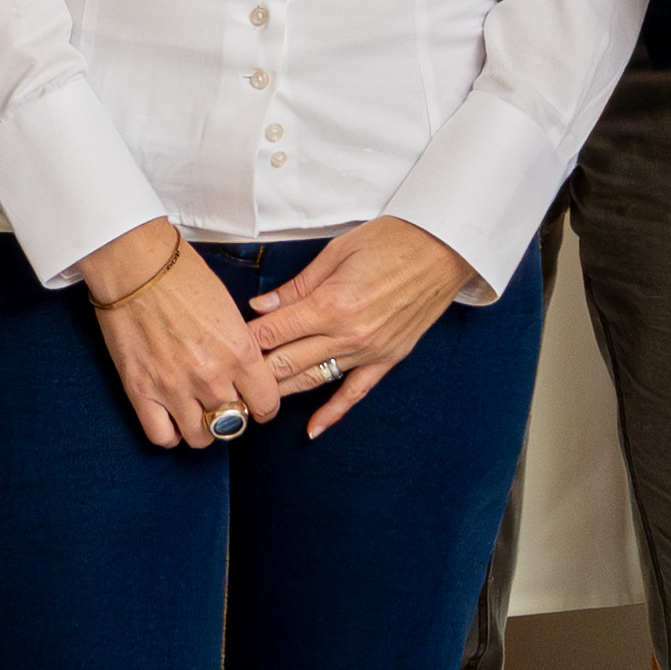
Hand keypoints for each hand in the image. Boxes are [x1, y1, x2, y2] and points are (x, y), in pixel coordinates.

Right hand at [77, 226, 281, 453]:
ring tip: (196, 411)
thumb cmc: (183, 276)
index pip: (266, 405)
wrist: (136, 265)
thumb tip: (243, 373)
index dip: (261, 406)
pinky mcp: (141, 390)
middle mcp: (211, 377)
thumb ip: (240, 348)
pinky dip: (170, 433)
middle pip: (234, 424)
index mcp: (240, 352)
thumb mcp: (229, 310)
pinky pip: (162, 436)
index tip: (253, 401)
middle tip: (222, 402)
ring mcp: (174, 388)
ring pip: (201, 438)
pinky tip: (171, 418)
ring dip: (202, 428)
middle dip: (232, 415)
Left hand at [243, 216, 492, 437]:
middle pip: (286, 362)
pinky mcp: (388, 359)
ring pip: (313, 380)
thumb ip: (297, 287)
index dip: (245, 338)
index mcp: (331, 304)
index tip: (225, 343)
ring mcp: (369, 351)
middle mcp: (348, 335)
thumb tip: (261, 307)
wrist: (445, 248)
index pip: (272, 332)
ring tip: (253, 401)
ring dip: (281, 391)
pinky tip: (313, 429)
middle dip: (254, 370)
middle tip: (229, 378)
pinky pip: (356, 392)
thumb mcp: (337, 253)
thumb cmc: (393, 240)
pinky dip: (333, 413)